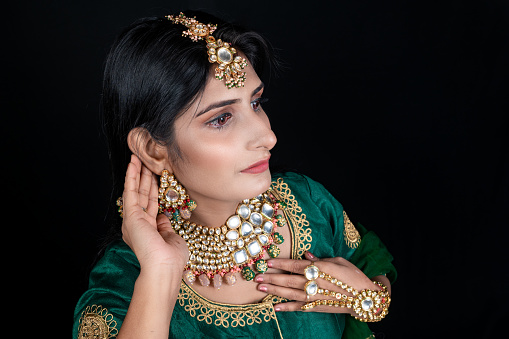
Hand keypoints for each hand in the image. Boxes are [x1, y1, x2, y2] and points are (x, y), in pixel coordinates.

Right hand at [121, 154, 188, 271]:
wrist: (164, 269)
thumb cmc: (171, 259)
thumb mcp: (171, 238)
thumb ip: (165, 226)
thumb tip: (162, 217)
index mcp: (148, 230)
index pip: (151, 204)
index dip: (154, 188)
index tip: (156, 175)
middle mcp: (138, 224)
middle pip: (143, 195)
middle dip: (145, 177)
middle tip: (146, 160)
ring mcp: (133, 220)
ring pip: (136, 190)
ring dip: (137, 173)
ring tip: (138, 157)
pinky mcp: (131, 216)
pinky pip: (131, 191)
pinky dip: (132, 176)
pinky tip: (133, 164)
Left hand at [255, 252, 387, 313]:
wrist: (366, 297)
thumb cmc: (354, 276)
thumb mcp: (339, 261)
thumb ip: (320, 259)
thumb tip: (306, 256)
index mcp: (320, 269)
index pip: (295, 265)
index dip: (280, 264)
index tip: (268, 262)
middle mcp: (315, 283)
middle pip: (289, 280)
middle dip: (272, 278)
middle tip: (257, 277)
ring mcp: (315, 297)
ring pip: (290, 293)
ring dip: (275, 290)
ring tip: (262, 288)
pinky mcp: (317, 307)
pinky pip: (299, 307)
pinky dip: (287, 307)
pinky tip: (275, 306)